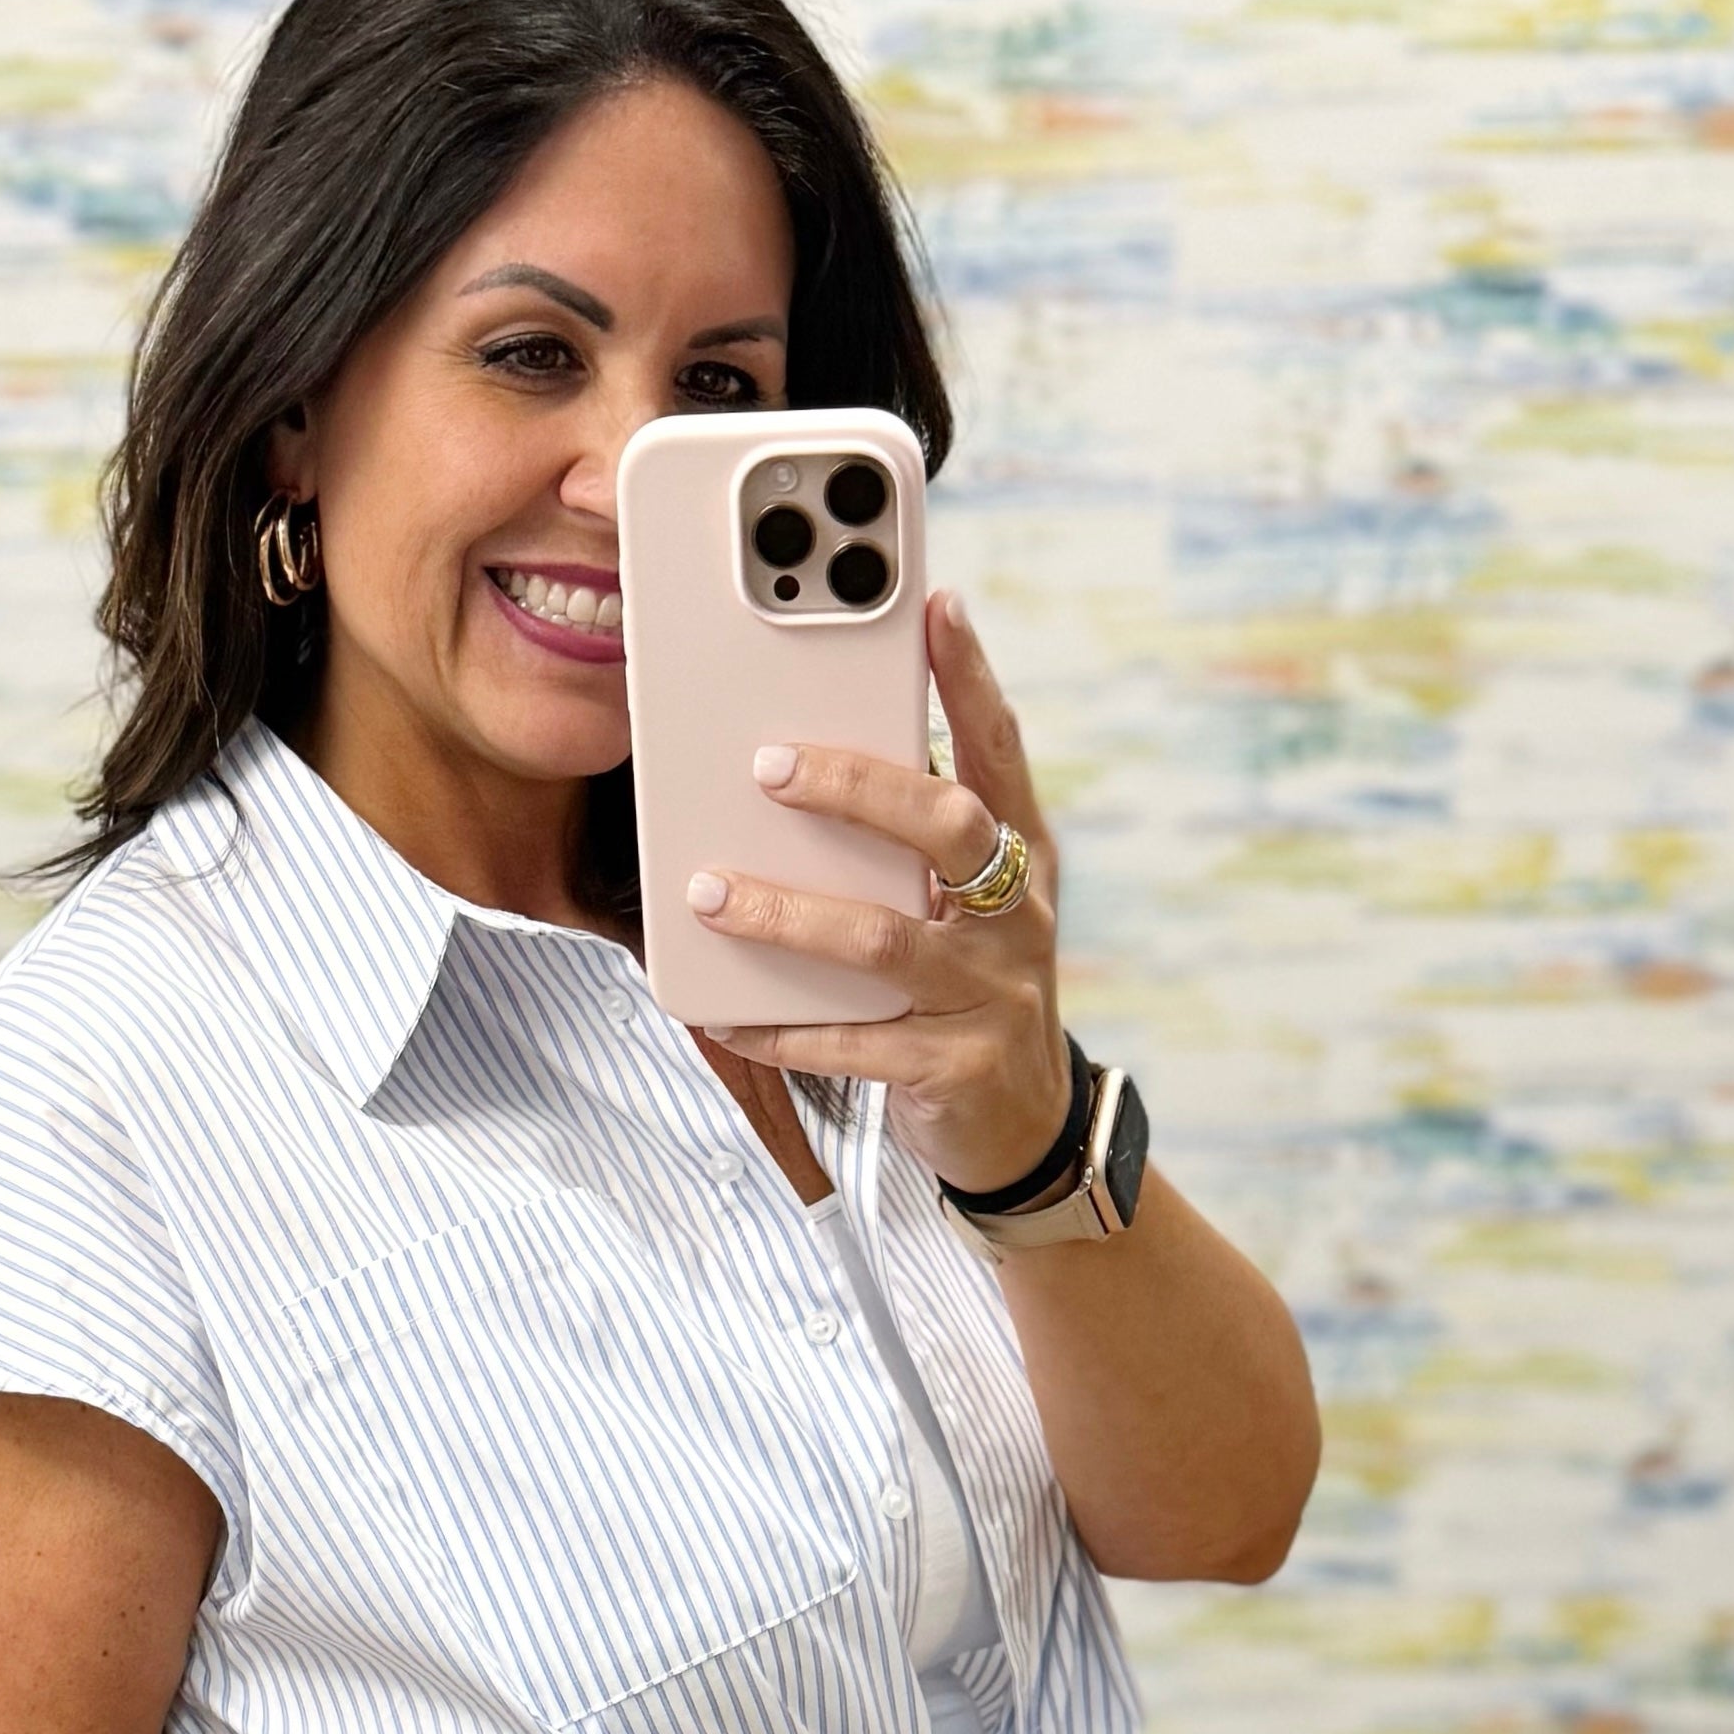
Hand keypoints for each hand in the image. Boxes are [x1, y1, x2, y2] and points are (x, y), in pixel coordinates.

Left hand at [685, 588, 1071, 1195]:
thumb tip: (807, 770)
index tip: (935, 605)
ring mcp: (990, 994)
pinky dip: (783, 1029)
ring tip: (709, 893)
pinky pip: (853, 1043)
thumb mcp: (964, 910)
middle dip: (856, 788)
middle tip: (769, 764)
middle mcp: (1017, 917)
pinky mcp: (953, 1068)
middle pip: (946, 826)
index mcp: (1023, 858)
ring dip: (785, 913)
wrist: (1024, 1128)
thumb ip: (912, 848)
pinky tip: (727, 1017)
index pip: (1000, 750)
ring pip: (881, 937)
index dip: (971, 677)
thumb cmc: (970, 994)